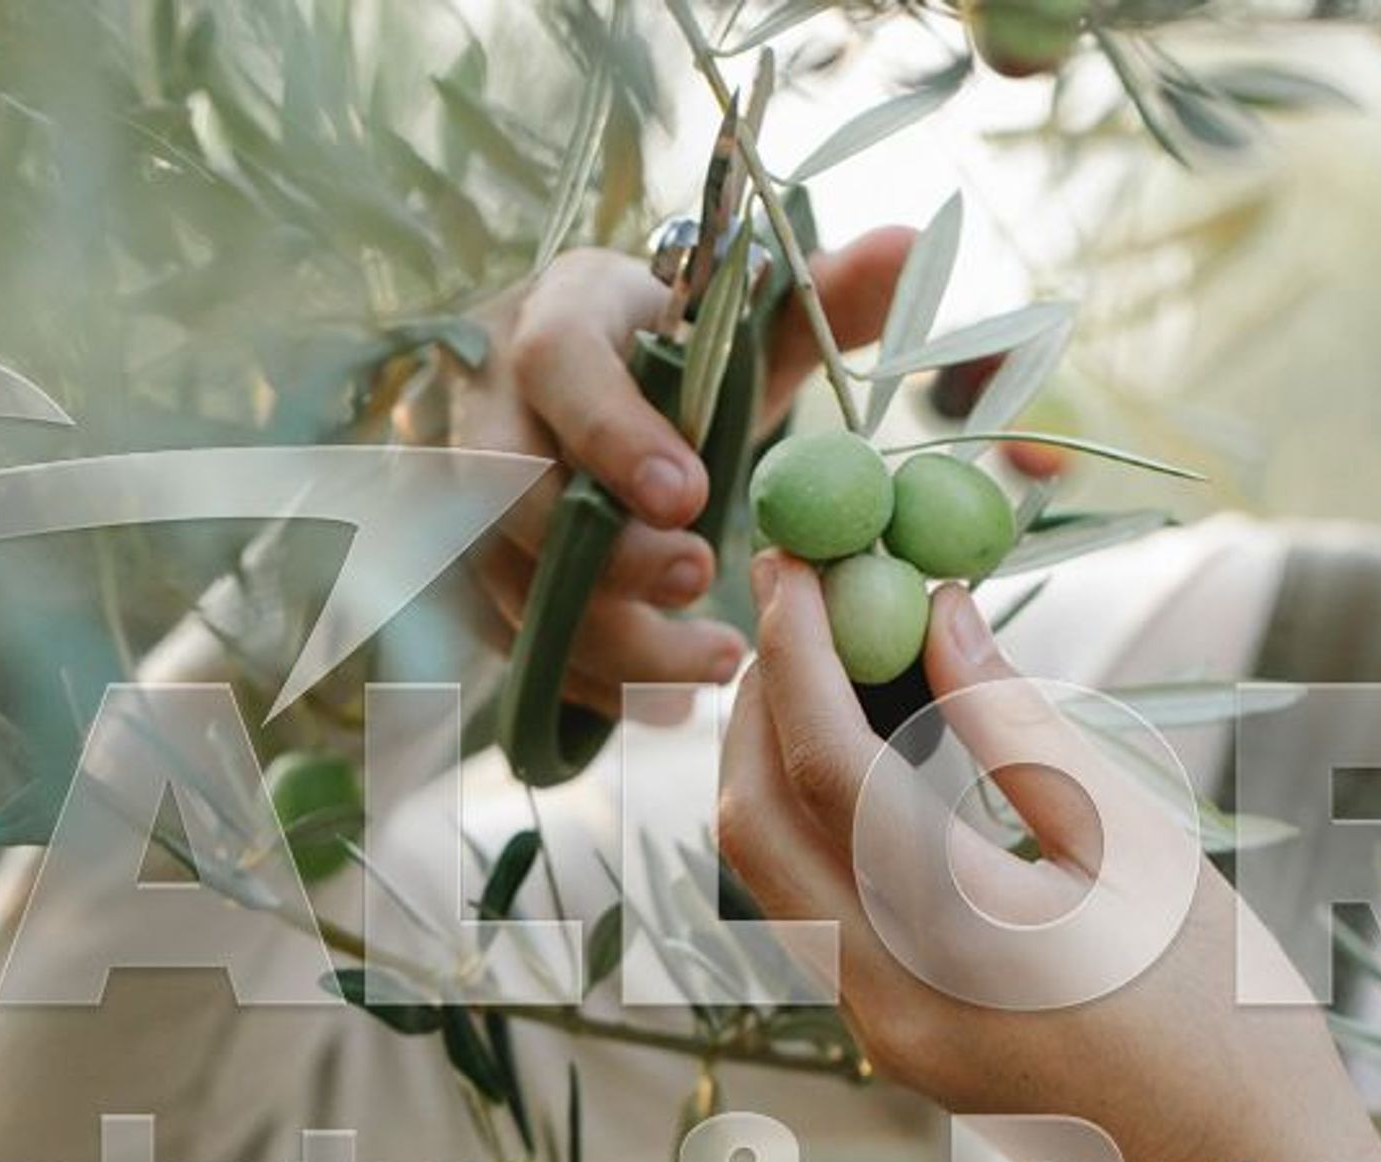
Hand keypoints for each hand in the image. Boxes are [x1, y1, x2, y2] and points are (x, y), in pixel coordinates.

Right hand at [446, 231, 913, 716]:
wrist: (594, 391)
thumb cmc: (677, 356)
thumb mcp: (747, 322)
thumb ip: (828, 294)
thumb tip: (913, 244)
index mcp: (559, 315)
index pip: (556, 364)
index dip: (613, 434)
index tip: (692, 495)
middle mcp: (490, 399)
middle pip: (506, 487)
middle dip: (601, 548)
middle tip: (698, 577)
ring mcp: (467, 491)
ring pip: (503, 577)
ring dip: (606, 633)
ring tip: (714, 660)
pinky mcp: (473, 568)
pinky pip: (510, 637)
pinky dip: (589, 677)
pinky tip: (669, 698)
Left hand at [717, 554, 1380, 1161]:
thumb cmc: (1229, 1008)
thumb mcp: (1139, 848)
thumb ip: (1020, 731)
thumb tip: (940, 619)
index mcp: (959, 935)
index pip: (826, 764)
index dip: (797, 649)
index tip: (797, 558)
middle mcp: (883, 992)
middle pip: (755, 821)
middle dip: (758, 701)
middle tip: (798, 605)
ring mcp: (874, 1031)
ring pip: (766, 873)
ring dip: (772, 762)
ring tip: (828, 667)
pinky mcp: (887, 1045)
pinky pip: (807, 913)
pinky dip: (810, 826)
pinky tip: (865, 764)